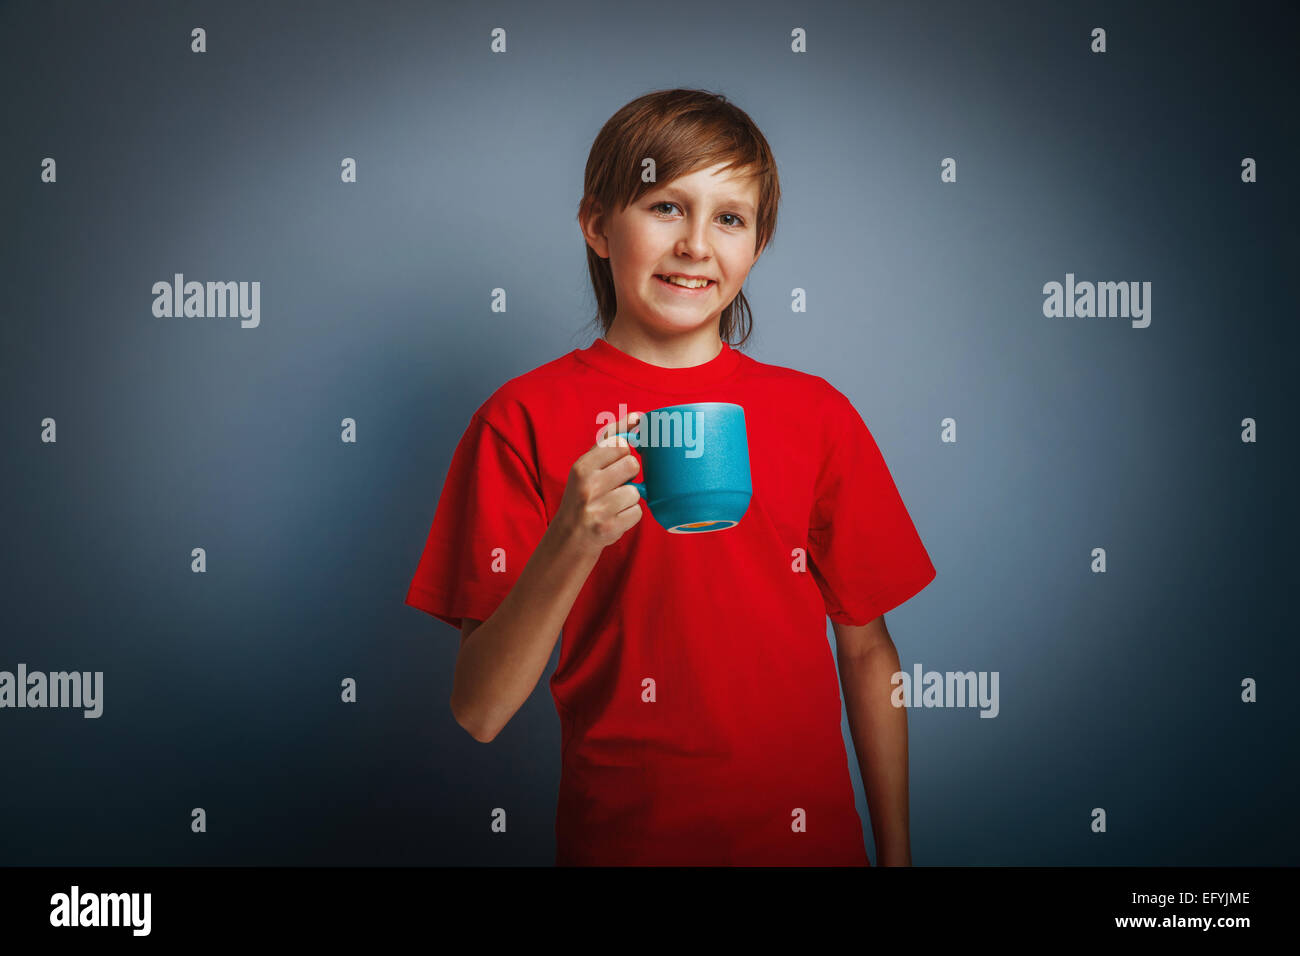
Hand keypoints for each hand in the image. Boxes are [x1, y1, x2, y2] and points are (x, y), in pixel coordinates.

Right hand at [552, 410, 644, 556]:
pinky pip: (637, 512)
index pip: (620, 444)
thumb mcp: (587, 466)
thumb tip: (638, 417)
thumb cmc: (583, 495)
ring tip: (613, 504)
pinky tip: (615, 517)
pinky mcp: (609, 527)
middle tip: (615, 485)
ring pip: (636, 491)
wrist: (569, 537)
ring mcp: (598, 508)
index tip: (617, 461)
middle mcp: (587, 486)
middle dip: (629, 475)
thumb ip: (610, 440)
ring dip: (629, 498)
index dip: (623, 454)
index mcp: (581, 467)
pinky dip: (630, 516)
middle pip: (632, 465)